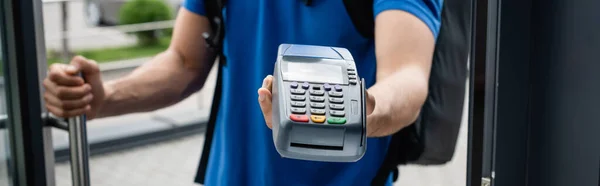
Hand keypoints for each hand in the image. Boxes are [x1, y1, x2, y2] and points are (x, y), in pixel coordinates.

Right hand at [43, 56, 104, 118]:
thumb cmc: (92, 80)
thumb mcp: (91, 67)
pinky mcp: (53, 109)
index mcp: (55, 70)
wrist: (98, 97)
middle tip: (88, 90)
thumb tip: (70, 70)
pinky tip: (85, 107)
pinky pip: (63, 113)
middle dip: (80, 93)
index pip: (55, 76)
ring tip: (88, 98)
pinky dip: (78, 111)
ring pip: (63, 104)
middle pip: (60, 92)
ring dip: (81, 102)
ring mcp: (49, 97)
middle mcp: (49, 83)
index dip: (71, 80)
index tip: (82, 81)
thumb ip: (81, 63)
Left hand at [257, 75, 375, 128]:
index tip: (270, 104)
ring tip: (268, 80)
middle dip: (267, 103)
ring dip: (270, 93)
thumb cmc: (356, 114)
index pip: (286, 129)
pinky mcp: (298, 98)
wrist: (357, 110)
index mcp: (310, 130)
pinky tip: (275, 77)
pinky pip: (282, 95)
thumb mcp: (364, 108)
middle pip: (275, 117)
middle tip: (264, 90)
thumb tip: (365, 100)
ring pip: (277, 106)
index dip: (274, 118)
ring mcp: (297, 110)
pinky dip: (276, 87)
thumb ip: (366, 104)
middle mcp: (300, 122)